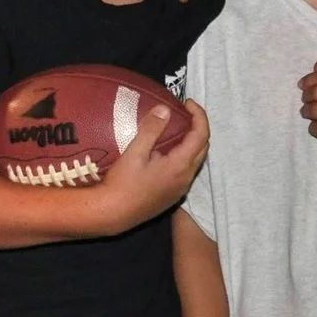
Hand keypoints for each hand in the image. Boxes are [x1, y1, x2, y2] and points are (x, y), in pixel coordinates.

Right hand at [95, 99, 209, 231]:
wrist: (113, 214)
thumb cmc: (122, 183)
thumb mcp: (135, 152)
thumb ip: (152, 129)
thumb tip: (165, 109)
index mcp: (181, 165)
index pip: (201, 134)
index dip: (199, 115)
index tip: (187, 102)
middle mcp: (186, 178)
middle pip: (203, 148)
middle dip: (198, 128)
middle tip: (183, 115)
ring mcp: (180, 189)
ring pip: (195, 161)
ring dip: (191, 144)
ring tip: (175, 131)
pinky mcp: (172, 196)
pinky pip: (186, 172)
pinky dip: (183, 157)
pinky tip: (165, 154)